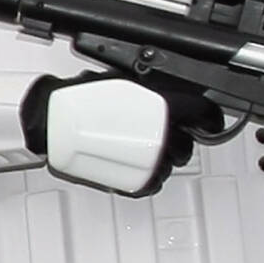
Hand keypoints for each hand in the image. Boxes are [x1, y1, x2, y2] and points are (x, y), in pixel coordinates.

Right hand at [22, 73, 201, 196]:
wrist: (52, 121)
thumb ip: (152, 90)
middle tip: (160, 130)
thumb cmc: (80, 97)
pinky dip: (148, 175)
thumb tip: (165, 94)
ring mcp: (151, 160)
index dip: (210, 118)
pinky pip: (154, 182)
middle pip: (188, 143)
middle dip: (178, 137)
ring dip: (162, 156)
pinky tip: (135, 164)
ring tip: (140, 146)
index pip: (204, 115)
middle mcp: (163, 135)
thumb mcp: (124, 80)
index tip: (210, 121)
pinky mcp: (135, 181)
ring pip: (171, 164)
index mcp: (166, 106)